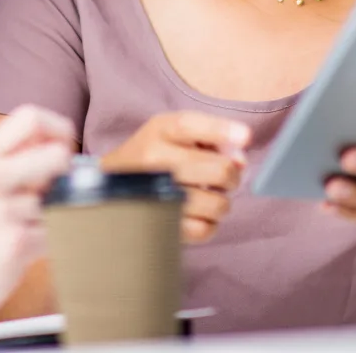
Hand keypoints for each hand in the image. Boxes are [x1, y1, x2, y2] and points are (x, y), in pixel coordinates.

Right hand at [0, 105, 73, 337]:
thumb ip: (10, 157)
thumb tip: (61, 144)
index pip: (30, 117)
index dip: (58, 128)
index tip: (62, 145)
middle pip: (56, 153)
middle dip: (66, 172)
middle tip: (54, 186)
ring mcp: (1, 210)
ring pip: (60, 200)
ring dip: (53, 214)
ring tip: (26, 225)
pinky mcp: (14, 243)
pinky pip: (55, 233)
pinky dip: (47, 240)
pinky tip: (23, 245)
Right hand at [102, 111, 249, 243]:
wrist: (110, 183)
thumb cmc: (152, 154)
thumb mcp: (173, 132)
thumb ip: (210, 137)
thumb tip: (241, 161)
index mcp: (159, 130)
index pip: (190, 125)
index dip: (222, 130)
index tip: (246, 137)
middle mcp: (155, 159)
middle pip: (221, 170)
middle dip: (231, 175)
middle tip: (221, 177)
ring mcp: (157, 194)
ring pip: (220, 204)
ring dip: (221, 201)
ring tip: (205, 194)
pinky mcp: (162, 224)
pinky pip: (206, 229)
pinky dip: (209, 223)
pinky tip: (196, 212)